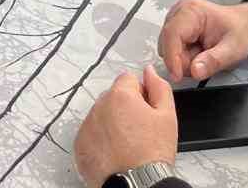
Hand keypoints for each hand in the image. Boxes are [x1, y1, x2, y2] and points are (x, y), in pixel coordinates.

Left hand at [74, 66, 177, 186]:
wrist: (137, 185)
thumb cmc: (152, 153)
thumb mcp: (167, 116)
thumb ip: (159, 87)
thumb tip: (149, 72)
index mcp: (120, 96)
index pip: (128, 79)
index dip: (140, 93)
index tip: (146, 110)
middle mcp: (99, 107)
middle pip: (113, 97)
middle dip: (125, 108)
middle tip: (139, 130)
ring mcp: (87, 126)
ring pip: (101, 115)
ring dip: (111, 123)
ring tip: (127, 144)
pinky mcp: (80, 145)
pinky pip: (91, 133)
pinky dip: (100, 139)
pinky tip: (115, 152)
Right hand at [159, 0, 247, 81]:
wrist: (242, 26)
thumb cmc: (238, 32)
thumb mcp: (233, 50)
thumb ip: (214, 61)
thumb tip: (195, 71)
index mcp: (192, 11)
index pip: (172, 34)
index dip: (172, 57)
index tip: (178, 76)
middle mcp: (179, 12)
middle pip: (167, 44)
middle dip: (183, 61)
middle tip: (205, 61)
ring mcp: (175, 20)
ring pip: (167, 50)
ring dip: (184, 60)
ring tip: (204, 54)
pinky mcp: (174, 29)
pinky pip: (171, 51)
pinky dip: (184, 57)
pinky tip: (198, 52)